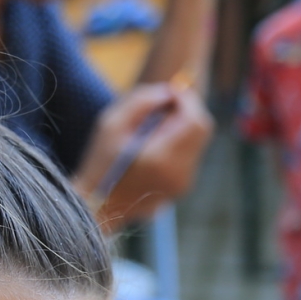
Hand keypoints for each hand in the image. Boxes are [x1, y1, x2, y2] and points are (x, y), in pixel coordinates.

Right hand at [76, 83, 213, 229]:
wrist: (98, 207)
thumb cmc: (99, 163)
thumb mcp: (111, 124)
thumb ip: (141, 101)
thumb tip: (169, 92)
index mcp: (161, 158)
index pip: (194, 120)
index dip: (186, 100)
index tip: (170, 92)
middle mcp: (179, 173)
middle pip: (202, 129)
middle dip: (187, 111)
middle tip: (164, 105)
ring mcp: (183, 183)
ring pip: (198, 142)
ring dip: (183, 127)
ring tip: (152, 129)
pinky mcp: (182, 188)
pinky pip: (190, 156)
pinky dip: (179, 143)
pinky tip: (153, 146)